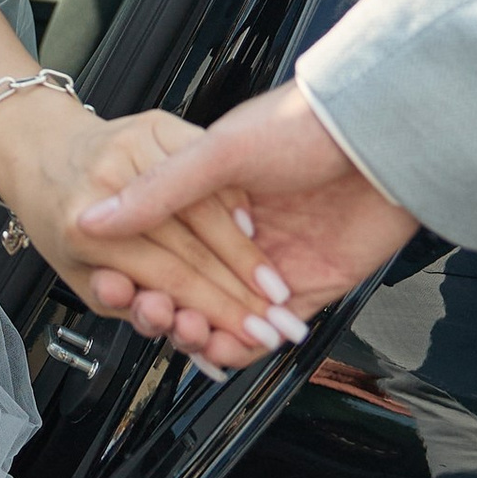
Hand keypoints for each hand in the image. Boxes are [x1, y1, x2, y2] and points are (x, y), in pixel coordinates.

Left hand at [0, 92, 286, 372]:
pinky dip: (235, 201)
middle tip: (277, 322)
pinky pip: (210, 171)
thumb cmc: (58, 218)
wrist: (39, 149)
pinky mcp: (156, 122)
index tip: (251, 336)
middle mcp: (108, 182)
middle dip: (243, 291)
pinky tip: (253, 230)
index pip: (169, 275)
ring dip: (248, 251)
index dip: (218, 310)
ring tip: (275, 288)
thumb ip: (128, 304)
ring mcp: (134, 147)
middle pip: (194, 244)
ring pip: (208, 205)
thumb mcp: (79, 277)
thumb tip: (178, 323)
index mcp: (83, 227)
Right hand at [73, 83, 415, 358]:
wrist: (383, 139)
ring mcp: (272, 266)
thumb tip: (94, 218)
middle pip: (188, 289)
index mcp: (210, 197)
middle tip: (152, 314)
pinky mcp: (308, 291)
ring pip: (223, 317)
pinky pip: (264, 332)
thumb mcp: (220, 152)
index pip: (161, 249)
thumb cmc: (305, 127)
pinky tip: (220, 350)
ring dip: (198, 333)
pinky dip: (240, 349)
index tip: (115, 289)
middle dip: (165, 309)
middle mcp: (239, 235)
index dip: (136, 273)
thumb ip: (159, 191)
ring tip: (187, 332)